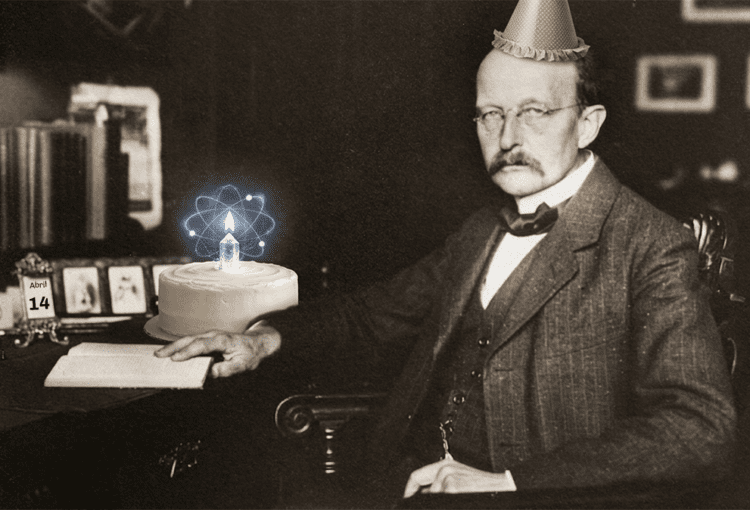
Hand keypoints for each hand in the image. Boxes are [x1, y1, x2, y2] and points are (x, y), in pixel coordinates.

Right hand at [154, 321, 280, 377]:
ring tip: (159, 355)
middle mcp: (214, 335)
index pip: (202, 345)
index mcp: (222, 340)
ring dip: (173, 347)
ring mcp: (210, 335)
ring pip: (189, 340)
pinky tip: (170, 354)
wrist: (258, 342)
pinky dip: (180, 347)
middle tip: (158, 355)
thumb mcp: (243, 365)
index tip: (175, 359)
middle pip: (190, 339)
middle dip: (173, 347)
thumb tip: (210, 373)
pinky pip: (192, 342)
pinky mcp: (208, 339)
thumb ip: (227, 369)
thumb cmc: (250, 354)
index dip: (188, 352)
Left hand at [403, 457, 515, 497]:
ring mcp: (448, 477)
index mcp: (446, 466)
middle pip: (422, 492)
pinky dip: (446, 501)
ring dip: (441, 501)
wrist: (506, 488)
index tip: (407, 500)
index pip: (416, 477)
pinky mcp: (453, 487)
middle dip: (425, 499)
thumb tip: (421, 494)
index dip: (409, 491)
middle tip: (427, 500)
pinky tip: (463, 497)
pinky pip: (439, 499)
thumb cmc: (486, 489)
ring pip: (432, 497)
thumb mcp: (461, 482)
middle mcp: (445, 468)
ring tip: (461, 497)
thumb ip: (441, 486)